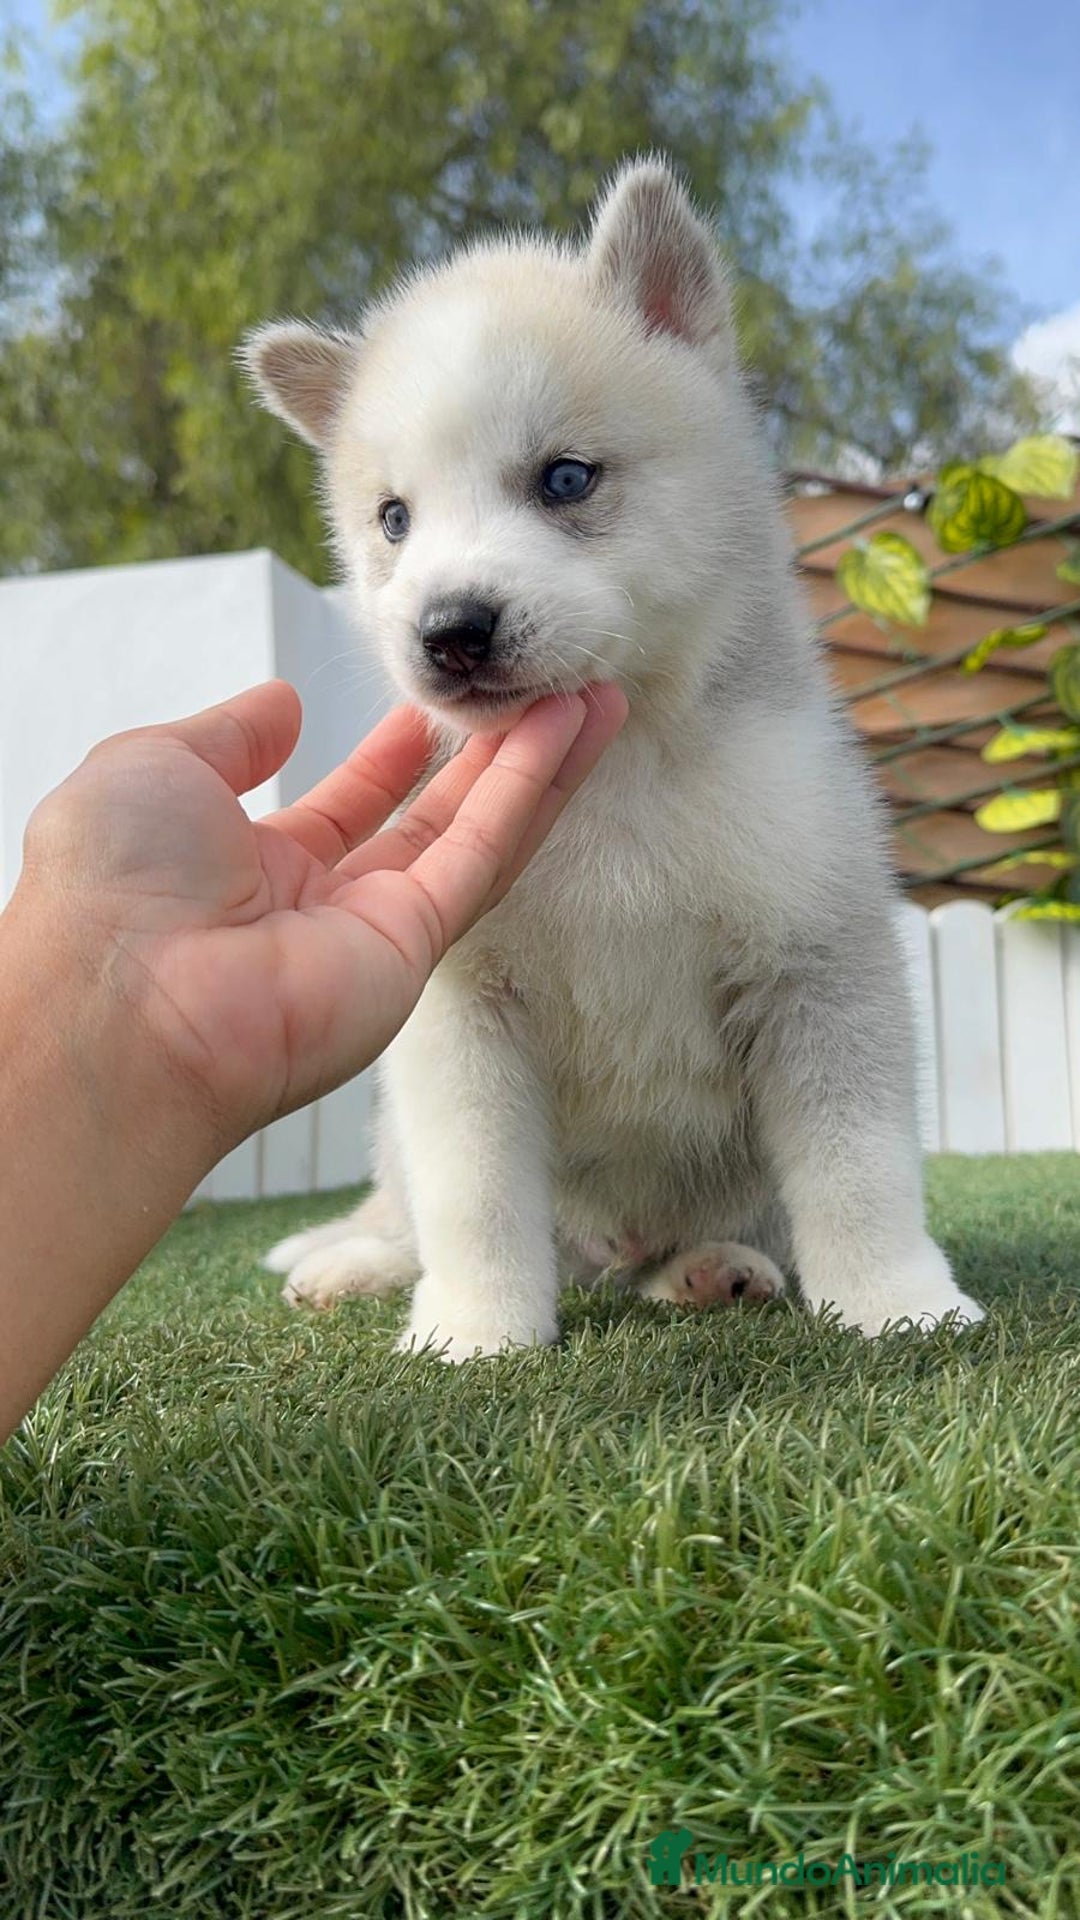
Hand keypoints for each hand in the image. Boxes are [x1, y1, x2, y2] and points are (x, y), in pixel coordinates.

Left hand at [9, 677, 627, 1151]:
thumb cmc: (106, 888)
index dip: (394, 754)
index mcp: (252, 868)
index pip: (346, 807)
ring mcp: (375, 934)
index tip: (436, 705)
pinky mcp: (414, 950)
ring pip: (476, 835)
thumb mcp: (152, 768)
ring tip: (590, 696)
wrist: (118, 999)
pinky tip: (568, 729)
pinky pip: (483, 855)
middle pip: (430, 820)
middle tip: (544, 688)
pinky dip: (529, 791)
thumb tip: (284, 703)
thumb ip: (228, 735)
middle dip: (491, 755)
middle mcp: (322, 907)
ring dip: (536, 766)